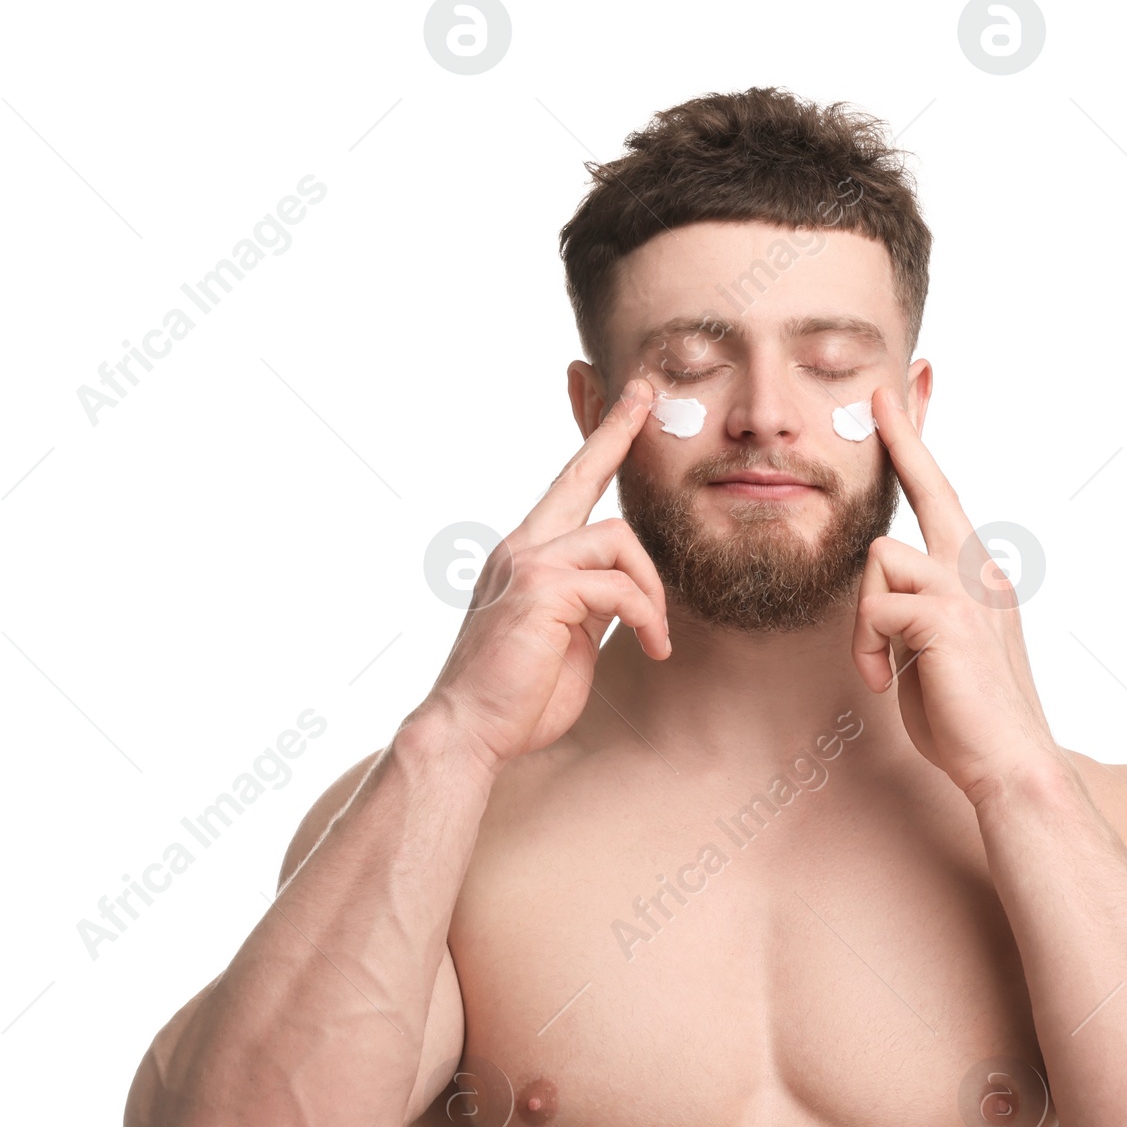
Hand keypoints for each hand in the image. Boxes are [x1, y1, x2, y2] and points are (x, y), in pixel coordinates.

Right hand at [418, 378, 669, 769]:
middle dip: (615, 432)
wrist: (471, 731)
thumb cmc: (518, 694)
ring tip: (656, 636)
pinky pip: (619, 586)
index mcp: (524, 554)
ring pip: (618, 539)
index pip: (566, 487)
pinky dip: (647, 616)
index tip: (624, 400)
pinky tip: (651, 648)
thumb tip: (623, 586)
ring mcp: (528, 564)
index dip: (597, 441)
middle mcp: (521, 547)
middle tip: (644, 395)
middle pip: (580, 474)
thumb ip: (589, 599)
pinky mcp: (542, 591)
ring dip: (652, 591)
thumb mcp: (565, 635)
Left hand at [851, 387, 1065, 803]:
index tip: (902, 396)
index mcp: (979, 577)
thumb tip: (883, 600)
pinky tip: (882, 683)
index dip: (920, 447)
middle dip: (905, 437)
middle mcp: (979, 570)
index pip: (945, 499)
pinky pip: (875, 606)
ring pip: (881, 557)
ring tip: (878, 669)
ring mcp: (966, 589)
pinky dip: (866, 648)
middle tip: (882, 394)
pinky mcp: (945, 617)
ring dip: (864, 620)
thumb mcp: (933, 654)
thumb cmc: (969, 720)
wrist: (1011, 765)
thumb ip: (914, 614)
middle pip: (931, 486)